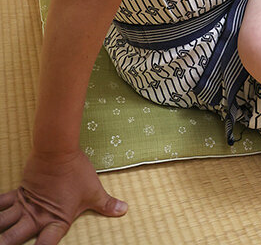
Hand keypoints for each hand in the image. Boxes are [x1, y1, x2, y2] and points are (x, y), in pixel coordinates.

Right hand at [0, 150, 126, 244]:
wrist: (57, 150)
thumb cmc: (77, 171)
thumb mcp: (94, 191)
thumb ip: (106, 204)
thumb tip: (124, 210)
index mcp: (56, 221)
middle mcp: (37, 217)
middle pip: (14, 239)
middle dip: (6, 243)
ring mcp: (25, 205)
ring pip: (4, 223)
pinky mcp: (19, 193)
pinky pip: (3, 204)